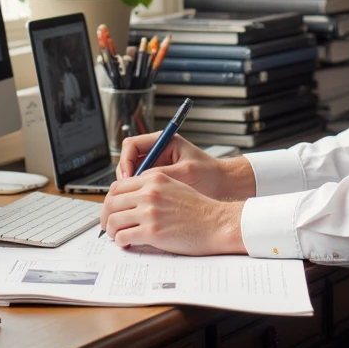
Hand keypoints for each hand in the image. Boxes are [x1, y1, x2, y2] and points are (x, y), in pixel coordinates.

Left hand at [100, 170, 246, 254]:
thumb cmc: (199, 208)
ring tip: (117, 236)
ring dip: (112, 231)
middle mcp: (149, 193)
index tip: (111, 209)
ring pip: (114, 220)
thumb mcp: (175, 186)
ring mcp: (150, 212)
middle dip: (106, 216)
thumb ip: (152, 188)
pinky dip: (121, 242)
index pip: (118, 186)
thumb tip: (130, 199)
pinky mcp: (152, 232)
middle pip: (111, 203)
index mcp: (154, 179)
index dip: (110, 200)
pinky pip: (123, 237)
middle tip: (108, 225)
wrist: (217, 222)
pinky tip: (127, 243)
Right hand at [116, 133, 254, 200]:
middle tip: (126, 193)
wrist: (223, 183)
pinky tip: (141, 206)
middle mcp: (157, 151)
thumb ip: (161, 174)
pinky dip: (138, 194)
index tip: (128, 179)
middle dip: (125, 176)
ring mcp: (157, 164)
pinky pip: (141, 184)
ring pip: (133, 174)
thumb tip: (137, 180)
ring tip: (133, 202)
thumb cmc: (209, 174)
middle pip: (128, 160)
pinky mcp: (159, 178)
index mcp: (163, 141)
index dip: (125, 161)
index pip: (131, 145)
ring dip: (130, 187)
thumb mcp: (185, 173)